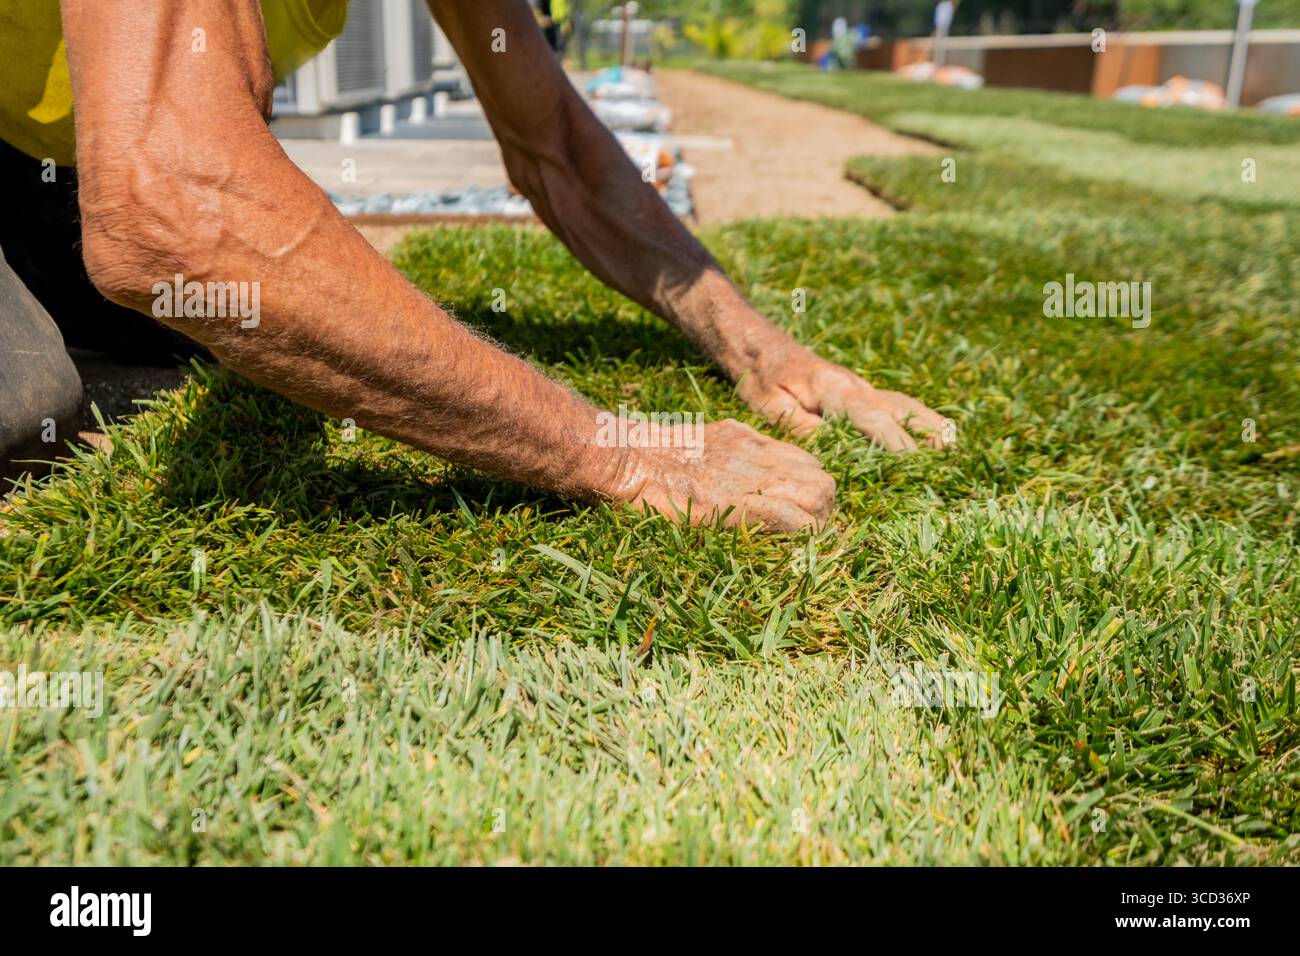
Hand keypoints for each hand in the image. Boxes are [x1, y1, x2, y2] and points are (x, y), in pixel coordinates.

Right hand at [606, 419, 835, 530]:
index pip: (808, 464)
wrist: (630, 458)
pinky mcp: (741, 504)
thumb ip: (733, 451)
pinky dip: (799, 534)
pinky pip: (792, 519)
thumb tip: (747, 466)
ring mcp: (754, 478)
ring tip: (799, 542)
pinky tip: (787, 546)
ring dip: (815, 523)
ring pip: (817, 498)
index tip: (801, 512)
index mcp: (751, 441)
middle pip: (822, 481)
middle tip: (807, 532)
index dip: (811, 491)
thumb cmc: (651, 456)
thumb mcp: (701, 441)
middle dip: (822, 510)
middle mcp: (761, 456)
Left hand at [736, 343, 951, 450]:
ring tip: (954, 448)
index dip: (896, 442)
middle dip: (928, 432)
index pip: (873, 418)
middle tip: (953, 458)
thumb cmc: (759, 376)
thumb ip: (802, 428)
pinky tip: (929, 436)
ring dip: (929, 424)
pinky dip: (915, 420)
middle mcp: (856, 386)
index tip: (916, 463)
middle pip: (901, 408)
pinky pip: (893, 406)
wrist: (755, 343)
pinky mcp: (857, 392)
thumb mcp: (770, 406)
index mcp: (835, 388)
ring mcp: (859, 387)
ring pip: (903, 404)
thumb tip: (835, 450)